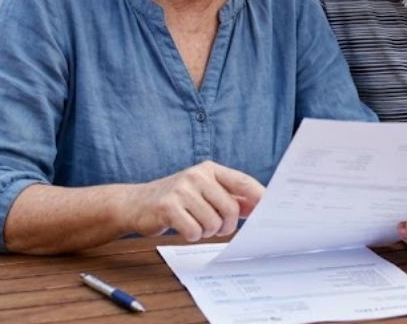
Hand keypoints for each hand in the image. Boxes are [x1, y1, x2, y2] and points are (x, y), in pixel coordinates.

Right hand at [125, 161, 264, 241]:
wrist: (136, 203)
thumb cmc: (176, 200)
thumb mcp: (203, 193)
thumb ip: (229, 198)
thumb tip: (258, 206)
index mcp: (209, 170)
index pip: (242, 182)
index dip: (259, 196)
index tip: (270, 209)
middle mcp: (197, 175)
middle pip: (231, 209)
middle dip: (227, 226)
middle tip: (216, 228)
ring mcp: (182, 189)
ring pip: (213, 223)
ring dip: (206, 232)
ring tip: (195, 224)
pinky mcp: (168, 206)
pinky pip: (194, 231)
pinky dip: (192, 235)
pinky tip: (183, 227)